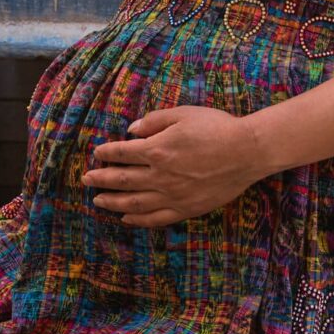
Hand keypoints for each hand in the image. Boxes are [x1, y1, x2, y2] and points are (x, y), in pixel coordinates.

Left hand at [81, 105, 261, 227]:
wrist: (247, 151)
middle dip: (101, 179)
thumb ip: (154, 121)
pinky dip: (137, 219)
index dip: (107, 153)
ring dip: (112, 202)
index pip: (123, 153)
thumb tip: (131, 130)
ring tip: (98, 201)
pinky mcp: (186, 209)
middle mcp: (160, 175)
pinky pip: (155, 218)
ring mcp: (172, 195)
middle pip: (122, 180)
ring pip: (134, 203)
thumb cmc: (216, 127)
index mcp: (157, 149)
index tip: (96, 153)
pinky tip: (126, 217)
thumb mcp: (183, 114)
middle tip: (86, 180)